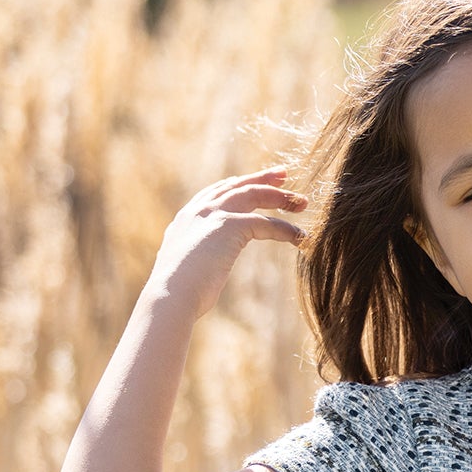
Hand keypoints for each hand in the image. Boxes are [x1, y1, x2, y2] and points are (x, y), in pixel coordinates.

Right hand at [146, 166, 307, 321]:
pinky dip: (286, 229)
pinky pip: (265, 223)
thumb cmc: (177, 295)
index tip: (256, 182)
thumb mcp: (186, 269)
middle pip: (236, 186)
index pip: (215, 192)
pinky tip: (301, 237)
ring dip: (280, 197)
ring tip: (301, 202)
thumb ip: (195, 260)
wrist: (169, 297)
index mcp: (186, 219)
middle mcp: (198, 211)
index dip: (238, 185)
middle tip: (283, 175)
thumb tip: (203, 270)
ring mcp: (212, 215)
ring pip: (253, 195)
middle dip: (262, 179)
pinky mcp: (229, 226)